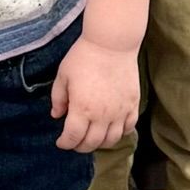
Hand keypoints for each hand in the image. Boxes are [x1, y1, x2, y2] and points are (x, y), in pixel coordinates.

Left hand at [51, 35, 139, 152]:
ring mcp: (120, 111)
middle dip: (80, 146)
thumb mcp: (63, 76)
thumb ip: (58, 98)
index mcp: (82, 108)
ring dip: (100, 143)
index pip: (73, 137)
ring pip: (111, 140)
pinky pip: (129, 127)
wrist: (112, 43)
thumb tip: (57, 115)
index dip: (65, 143)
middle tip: (75, 142)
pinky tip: (112, 129)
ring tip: (93, 137)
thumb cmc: (84, 57)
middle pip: (92, 143)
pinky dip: (120, 133)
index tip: (61, 142)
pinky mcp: (132, 104)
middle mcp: (102, 115)